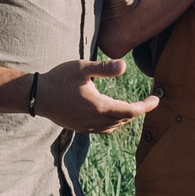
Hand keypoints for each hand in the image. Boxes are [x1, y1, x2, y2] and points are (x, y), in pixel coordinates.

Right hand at [32, 58, 159, 133]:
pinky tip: (113, 114)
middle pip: (124, 120)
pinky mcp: (80, 128)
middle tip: (149, 101)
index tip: (157, 100)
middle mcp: (95, 120)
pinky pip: (103, 129)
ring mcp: (87, 126)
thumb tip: (124, 66)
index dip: (146, 106)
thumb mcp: (82, 68)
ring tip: (134, 107)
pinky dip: (113, 122)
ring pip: (114, 127)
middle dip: (138, 111)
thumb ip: (104, 68)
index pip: (130, 111)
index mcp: (99, 106)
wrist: (37, 95)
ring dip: (126, 118)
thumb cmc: (59, 78)